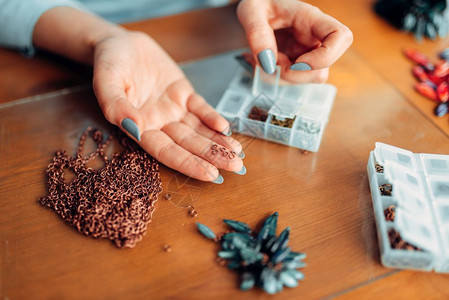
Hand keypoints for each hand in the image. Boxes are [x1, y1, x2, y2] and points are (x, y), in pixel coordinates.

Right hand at [92, 32, 243, 181]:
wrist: (119, 43)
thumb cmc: (108, 64)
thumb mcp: (106, 82)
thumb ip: (116, 106)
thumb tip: (134, 128)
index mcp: (140, 127)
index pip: (167, 151)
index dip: (188, 163)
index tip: (210, 174)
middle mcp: (159, 123)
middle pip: (188, 145)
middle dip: (212, 156)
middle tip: (235, 168)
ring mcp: (173, 109)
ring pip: (198, 130)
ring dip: (218, 142)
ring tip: (237, 153)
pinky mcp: (183, 94)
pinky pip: (200, 108)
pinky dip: (213, 118)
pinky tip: (226, 128)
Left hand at [237, 0, 352, 82]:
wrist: (254, 13)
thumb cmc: (258, 5)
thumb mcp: (251, 11)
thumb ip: (257, 34)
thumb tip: (268, 63)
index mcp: (310, 19)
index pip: (341, 36)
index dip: (326, 56)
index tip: (298, 62)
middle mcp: (314, 39)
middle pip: (323, 69)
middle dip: (294, 75)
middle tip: (271, 62)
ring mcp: (307, 54)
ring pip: (306, 79)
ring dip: (282, 77)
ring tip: (264, 58)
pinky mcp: (296, 65)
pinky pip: (292, 81)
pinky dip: (275, 78)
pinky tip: (265, 64)